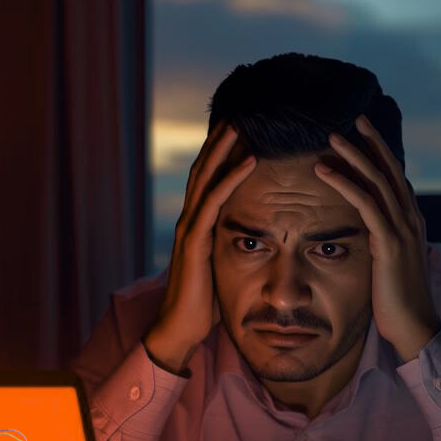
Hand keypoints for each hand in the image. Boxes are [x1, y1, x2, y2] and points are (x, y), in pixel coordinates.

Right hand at [144, 120, 256, 372]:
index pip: (208, 178)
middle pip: (204, 168)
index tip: (241, 128)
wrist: (181, 329)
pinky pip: (215, 202)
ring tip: (243, 122)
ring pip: (207, 177)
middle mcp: (190, 219)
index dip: (221, 152)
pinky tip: (249, 159)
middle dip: (221, 139)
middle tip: (241, 111)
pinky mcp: (195, 241)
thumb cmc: (205, 302)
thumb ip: (234, 247)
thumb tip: (259, 241)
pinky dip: (232, 178)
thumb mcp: (224, 267)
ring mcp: (190, 228)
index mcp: (196, 223)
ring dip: (225, 148)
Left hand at [314, 115, 440, 362]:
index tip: (364, 132)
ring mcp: (403, 229)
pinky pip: (365, 203)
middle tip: (353, 117)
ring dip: (353, 155)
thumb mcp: (389, 264)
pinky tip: (325, 169)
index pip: (395, 178)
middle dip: (371, 142)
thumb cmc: (397, 302)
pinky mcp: (390, 242)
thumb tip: (367, 233)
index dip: (380, 153)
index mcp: (411, 222)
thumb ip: (382, 242)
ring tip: (331, 135)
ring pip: (376, 180)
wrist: (415, 327)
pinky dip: (344, 183)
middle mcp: (411, 219)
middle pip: (389, 169)